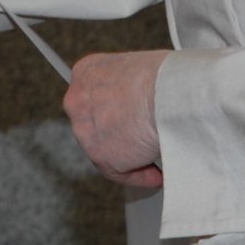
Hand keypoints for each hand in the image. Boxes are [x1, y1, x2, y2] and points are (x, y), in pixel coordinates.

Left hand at [64, 49, 169, 188]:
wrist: (166, 94)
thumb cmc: (163, 77)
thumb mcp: (139, 68)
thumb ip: (130, 86)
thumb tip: (142, 101)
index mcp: (86, 72)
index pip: (96, 97)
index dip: (115, 112)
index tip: (130, 121)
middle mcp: (77, 100)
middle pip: (97, 125)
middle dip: (119, 135)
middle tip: (143, 141)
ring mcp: (85, 130)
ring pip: (107, 150)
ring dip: (130, 156)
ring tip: (155, 158)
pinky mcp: (100, 156)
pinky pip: (120, 172)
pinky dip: (140, 175)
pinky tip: (156, 174)